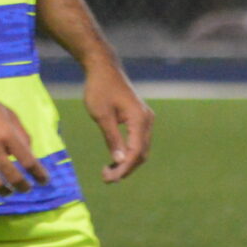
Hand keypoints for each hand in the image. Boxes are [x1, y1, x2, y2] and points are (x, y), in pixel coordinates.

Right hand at [0, 79, 49, 195]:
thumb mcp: (7, 113)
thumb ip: (20, 134)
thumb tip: (29, 154)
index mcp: (6, 133)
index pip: (28, 161)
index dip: (39, 174)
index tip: (44, 180)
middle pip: (13, 177)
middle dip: (23, 187)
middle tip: (27, 189)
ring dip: (5, 191)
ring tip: (9, 191)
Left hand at [83, 64, 153, 182]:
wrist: (103, 68)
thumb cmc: (100, 88)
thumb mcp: (102, 115)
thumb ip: (112, 138)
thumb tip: (120, 161)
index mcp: (140, 119)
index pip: (135, 152)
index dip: (124, 168)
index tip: (109, 178)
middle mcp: (147, 120)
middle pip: (141, 153)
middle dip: (125, 168)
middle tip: (106, 178)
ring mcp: (145, 119)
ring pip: (140, 149)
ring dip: (126, 162)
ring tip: (108, 171)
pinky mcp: (139, 118)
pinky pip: (137, 141)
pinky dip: (127, 152)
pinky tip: (114, 159)